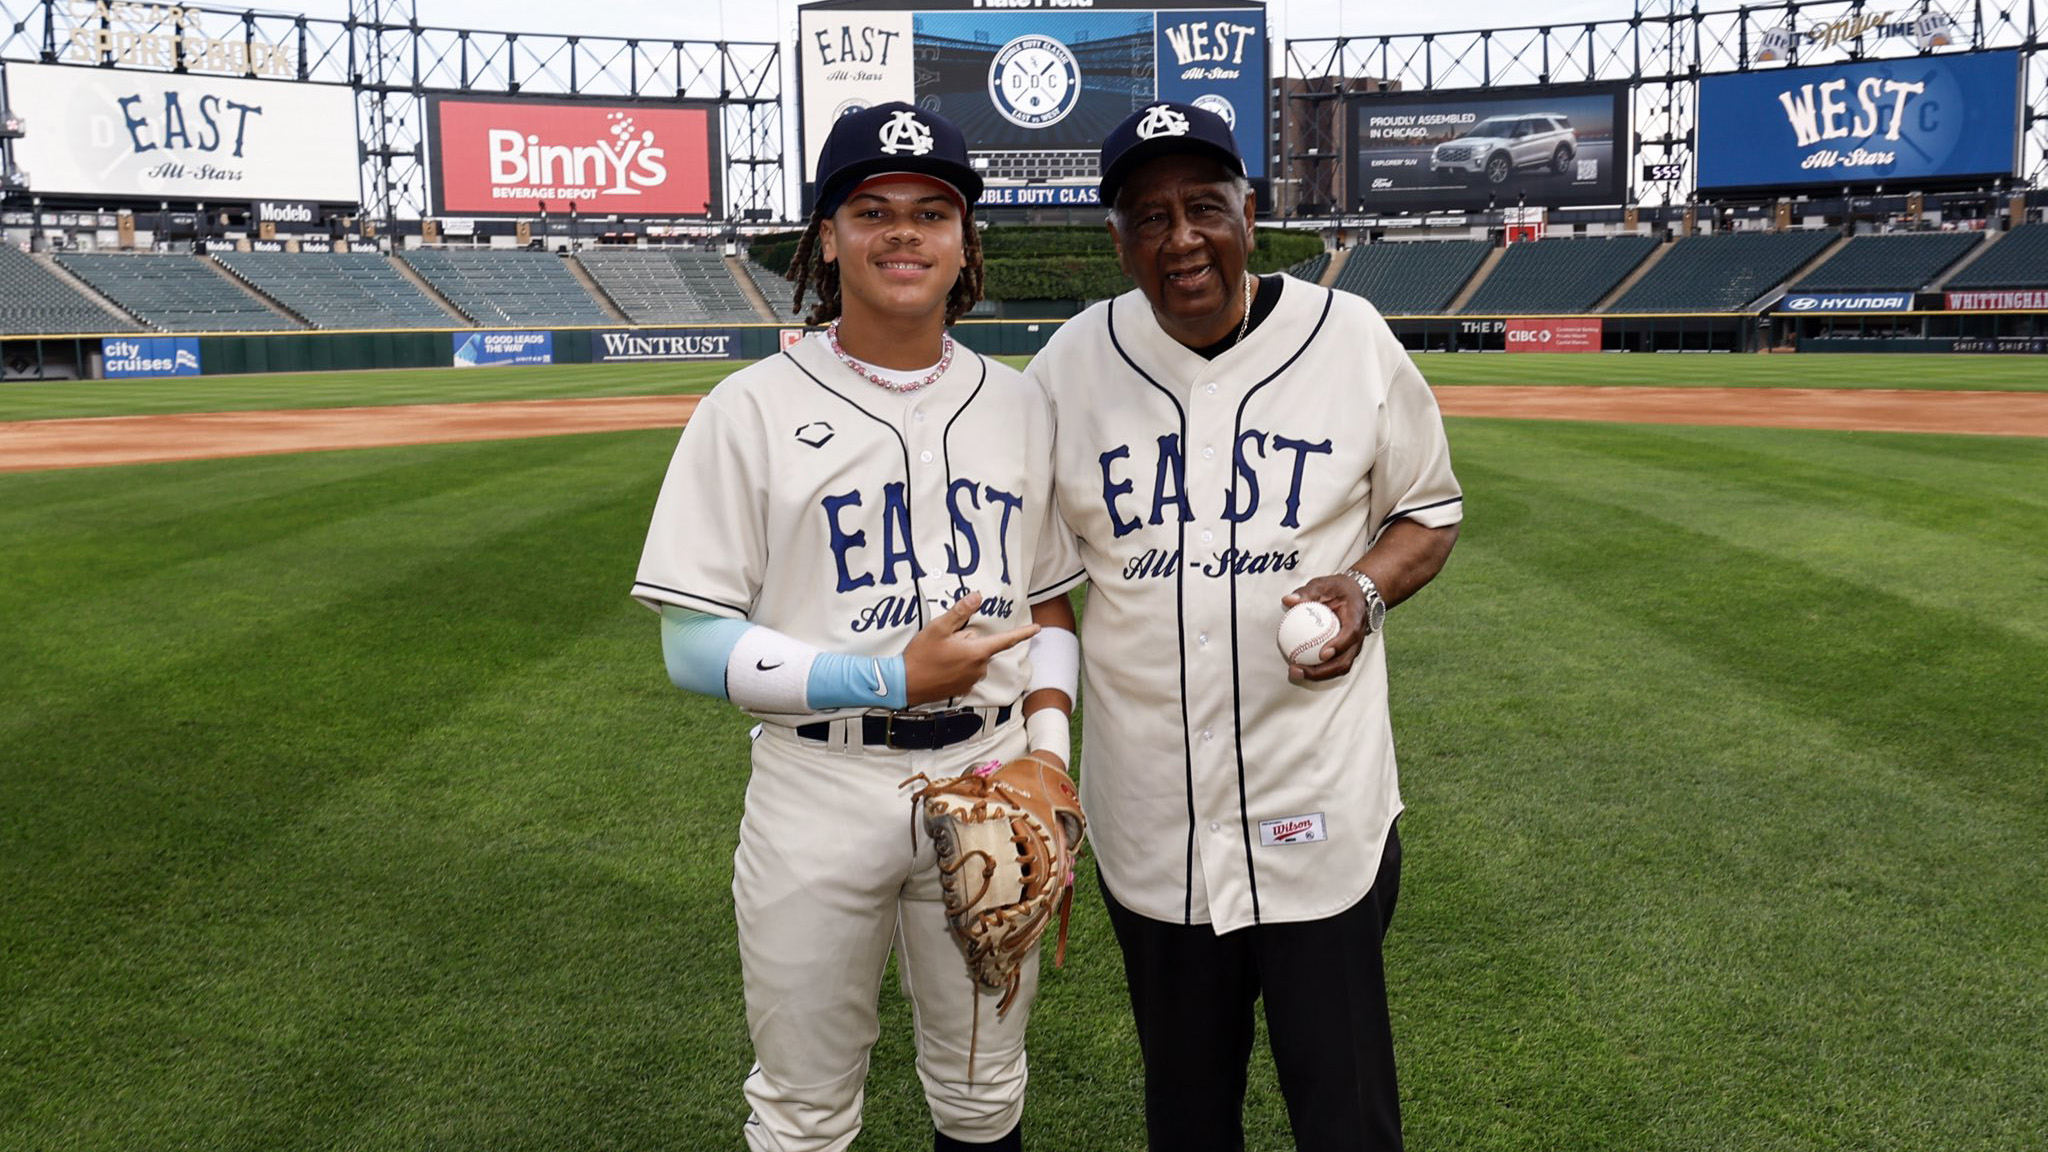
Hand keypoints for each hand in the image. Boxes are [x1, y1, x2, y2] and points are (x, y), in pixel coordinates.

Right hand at [903, 592, 1039, 705]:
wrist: (905, 684)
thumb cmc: (921, 655)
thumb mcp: (938, 627)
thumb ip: (961, 612)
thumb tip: (978, 596)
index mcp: (977, 652)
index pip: (1006, 640)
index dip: (1023, 633)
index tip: (1037, 628)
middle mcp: (979, 668)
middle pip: (981, 646)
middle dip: (968, 640)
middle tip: (945, 641)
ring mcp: (971, 681)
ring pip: (973, 659)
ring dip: (962, 653)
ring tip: (940, 654)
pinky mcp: (962, 689)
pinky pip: (966, 671)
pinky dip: (956, 665)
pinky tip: (940, 666)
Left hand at [1281, 575, 1367, 682]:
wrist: (1357, 594)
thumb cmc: (1339, 589)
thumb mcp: (1323, 584)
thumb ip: (1307, 593)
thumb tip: (1288, 600)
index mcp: (1356, 617)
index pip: (1351, 634)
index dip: (1339, 645)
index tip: (1322, 653)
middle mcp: (1358, 636)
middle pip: (1345, 660)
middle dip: (1322, 671)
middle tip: (1298, 668)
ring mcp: (1353, 647)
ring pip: (1340, 667)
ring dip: (1318, 674)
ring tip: (1295, 672)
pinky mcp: (1346, 652)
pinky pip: (1333, 665)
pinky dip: (1318, 670)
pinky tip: (1298, 667)